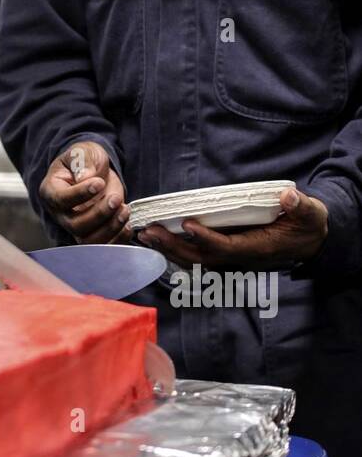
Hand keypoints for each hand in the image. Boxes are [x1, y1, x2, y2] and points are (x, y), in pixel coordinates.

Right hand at [39, 141, 130, 244]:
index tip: (99, 183)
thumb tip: (85, 178)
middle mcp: (61, 214)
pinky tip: (127, 223)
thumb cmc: (84, 161)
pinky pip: (104, 245)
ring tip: (125, 210)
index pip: (61, 199)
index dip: (80, 194)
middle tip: (115, 198)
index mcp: (51, 191)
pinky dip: (119, 238)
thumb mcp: (82, 152)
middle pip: (76, 225)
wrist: (94, 171)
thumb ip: (83, 162)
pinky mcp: (93, 233)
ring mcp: (76, 227)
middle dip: (99, 214)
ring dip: (111, 228)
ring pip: (90, 240)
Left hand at [137, 187, 328, 270]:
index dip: (206, 238)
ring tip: (145, 235)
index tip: (186, 224)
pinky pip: (197, 256)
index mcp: (259, 248)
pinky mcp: (226, 254)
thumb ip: (301, 206)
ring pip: (195, 260)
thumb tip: (290, 197)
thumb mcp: (311, 213)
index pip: (227, 247)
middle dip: (174, 246)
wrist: (310, 242)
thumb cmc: (307, 226)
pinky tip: (158, 240)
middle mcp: (241, 258)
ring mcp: (232, 259)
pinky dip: (176, 250)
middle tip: (149, 232)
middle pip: (202, 258)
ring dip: (169, 249)